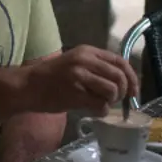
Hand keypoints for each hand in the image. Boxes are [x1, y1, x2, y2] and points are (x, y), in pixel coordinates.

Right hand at [24, 46, 138, 114]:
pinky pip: (100, 105)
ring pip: (112, 91)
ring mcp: (79, 76)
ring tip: (100, 103)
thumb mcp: (75, 63)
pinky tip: (93, 110)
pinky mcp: (74, 93)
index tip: (133, 92)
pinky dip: (101, 111)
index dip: (132, 78)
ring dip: (111, 102)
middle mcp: (85, 60)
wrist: (28, 86)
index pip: (120, 61)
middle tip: (115, 101)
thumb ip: (97, 67)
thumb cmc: (52, 77)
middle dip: (123, 93)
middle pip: (119, 77)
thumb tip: (123, 82)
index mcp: (87, 51)